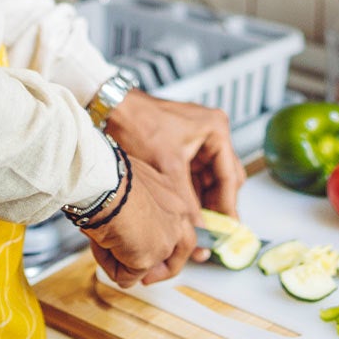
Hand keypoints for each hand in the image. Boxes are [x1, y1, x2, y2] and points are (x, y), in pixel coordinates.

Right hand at [82, 160, 196, 287]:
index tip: (148, 242)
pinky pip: (126, 276)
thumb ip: (132, 203)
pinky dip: (109, 266)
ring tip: (105, 246)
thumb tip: (120, 221)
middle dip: (163, 266)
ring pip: (152, 266)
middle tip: (145, 275)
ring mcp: (167, 238)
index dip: (165, 236)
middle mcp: (178, 214)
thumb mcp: (126, 184)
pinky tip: (100, 245)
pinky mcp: (150, 257)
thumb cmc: (107, 174)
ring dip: (127, 264)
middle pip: (184, 248)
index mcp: (172, 191)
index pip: (180, 220)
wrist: (104, 181)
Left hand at [107, 91, 245, 219]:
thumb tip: (200, 230)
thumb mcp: (167, 169)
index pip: (230, 176)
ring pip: (209, 178)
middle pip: (223, 178)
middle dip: (217, 204)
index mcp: (215, 130)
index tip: (227, 229)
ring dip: (203, 200)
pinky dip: (191, 191)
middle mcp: (210, 132)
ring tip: (197, 224)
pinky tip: (185, 209)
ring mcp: (196, 138)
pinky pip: (194, 174)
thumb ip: (187, 203)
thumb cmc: (136, 124)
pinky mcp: (181, 145)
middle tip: (212, 230)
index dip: (228, 206)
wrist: (109, 108)